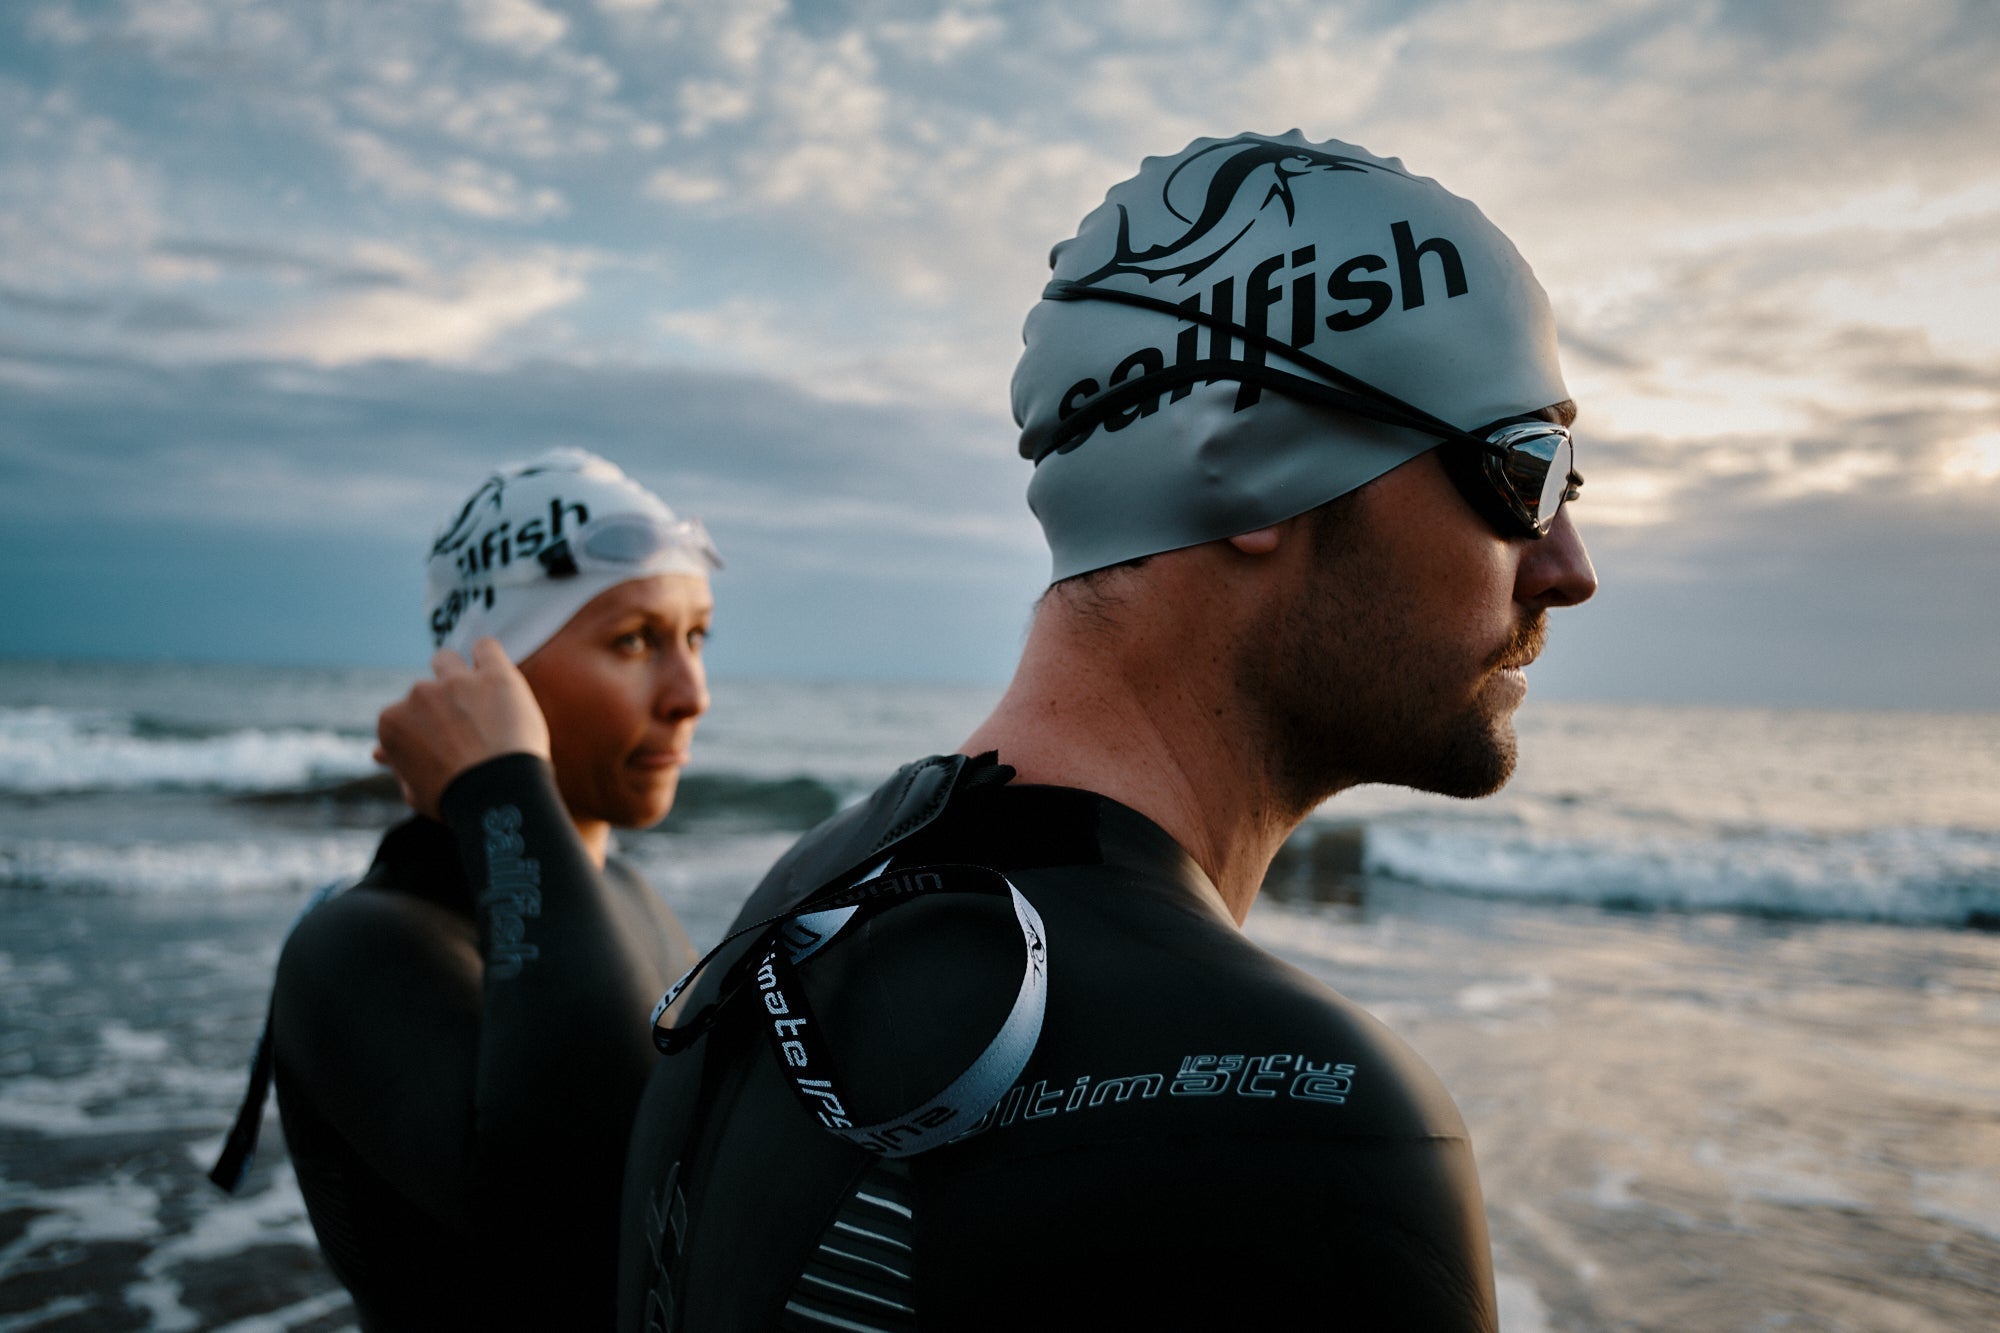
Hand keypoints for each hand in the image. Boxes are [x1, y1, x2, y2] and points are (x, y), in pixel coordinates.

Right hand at [374, 638, 551, 817]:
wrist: (498, 797)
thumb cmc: (455, 801)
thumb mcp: (414, 789)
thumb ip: (398, 764)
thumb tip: (380, 752)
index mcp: (393, 721)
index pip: (404, 714)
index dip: (424, 730)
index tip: (442, 746)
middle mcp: (418, 695)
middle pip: (426, 690)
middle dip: (441, 705)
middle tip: (466, 730)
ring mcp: (456, 682)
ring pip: (447, 661)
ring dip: (457, 674)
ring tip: (480, 701)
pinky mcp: (494, 676)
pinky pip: (486, 648)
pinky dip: (487, 656)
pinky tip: (494, 674)